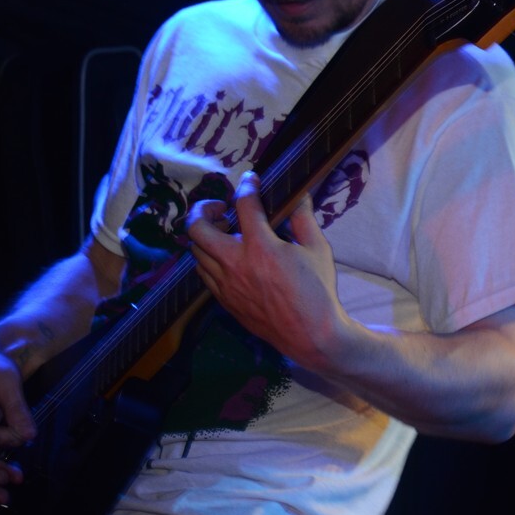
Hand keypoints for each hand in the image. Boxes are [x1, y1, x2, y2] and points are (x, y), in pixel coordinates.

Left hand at [186, 171, 353, 370]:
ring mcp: (226, 284)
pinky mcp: (224, 301)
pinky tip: (226, 257)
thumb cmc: (318, 291)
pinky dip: (208, 258)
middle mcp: (236, 263)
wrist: (311, 335)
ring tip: (224, 231)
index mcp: (261, 247)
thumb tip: (300, 195)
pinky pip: (203, 273)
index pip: (244, 204)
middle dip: (204, 209)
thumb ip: (304, 218)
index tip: (250, 179)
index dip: (246, 185)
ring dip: (206, 234)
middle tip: (222, 208)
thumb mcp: (318, 249)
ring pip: (196, 251)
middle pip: (197, 228)